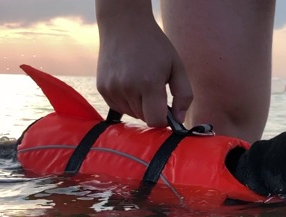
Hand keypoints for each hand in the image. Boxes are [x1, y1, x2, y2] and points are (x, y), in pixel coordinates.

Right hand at [96, 3, 191, 126]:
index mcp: (148, 83)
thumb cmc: (155, 45)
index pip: (155, 121)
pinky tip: (130, 83)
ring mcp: (112, 89)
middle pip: (144, 118)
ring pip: (131, 114)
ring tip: (141, 83)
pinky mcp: (102, 88)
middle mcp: (127, 88)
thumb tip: (178, 120)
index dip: (164, 120)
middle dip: (152, 109)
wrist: (124, 25)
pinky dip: (126, 101)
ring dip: (139, 106)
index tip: (167, 110)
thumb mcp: (177, 66)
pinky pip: (118, 107)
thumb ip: (183, 96)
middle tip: (154, 89)